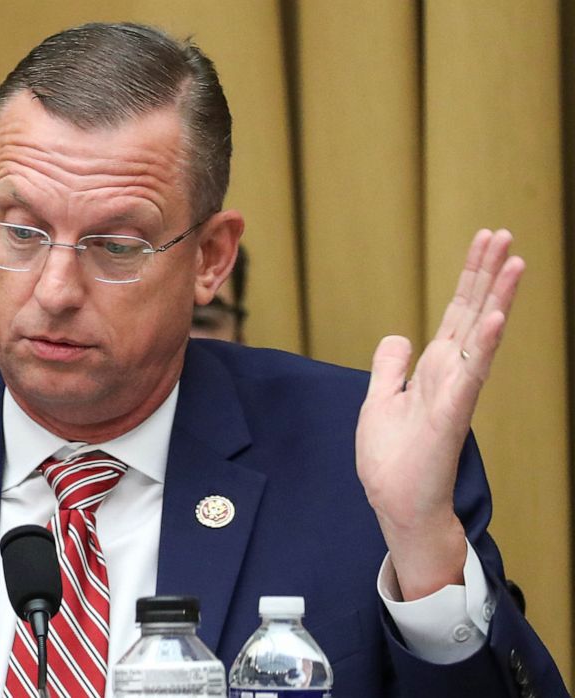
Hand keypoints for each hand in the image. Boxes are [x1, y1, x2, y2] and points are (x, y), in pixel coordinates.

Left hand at [356, 229, 522, 599]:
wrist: (396, 503)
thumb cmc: (392, 458)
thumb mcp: (379, 400)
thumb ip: (390, 367)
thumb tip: (399, 335)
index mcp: (434, 369)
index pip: (456, 313)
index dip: (470, 277)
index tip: (484, 241)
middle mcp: (450, 375)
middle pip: (471, 313)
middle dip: (486, 274)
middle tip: (504, 233)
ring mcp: (454, 393)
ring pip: (479, 337)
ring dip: (496, 299)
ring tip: (515, 261)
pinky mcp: (450, 416)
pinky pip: (469, 375)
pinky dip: (482, 346)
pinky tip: (494, 318)